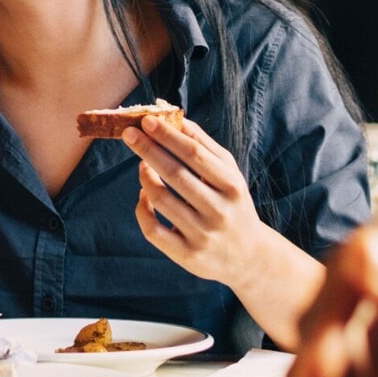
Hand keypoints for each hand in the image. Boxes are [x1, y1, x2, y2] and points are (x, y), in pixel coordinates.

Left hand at [125, 116, 273, 287]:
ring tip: (142, 165)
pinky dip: (142, 209)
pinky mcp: (186, 255)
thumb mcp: (229, 175)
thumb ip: (205, 147)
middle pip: (176, 174)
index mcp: (232, 186)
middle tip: (129, 133)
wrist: (248, 257)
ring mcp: (202, 235)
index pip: (195, 155)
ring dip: (145, 177)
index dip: (169, 136)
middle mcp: (218, 211)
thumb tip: (178, 119)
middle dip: (149, 150)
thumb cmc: (233, 205)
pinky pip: (153, 230)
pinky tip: (143, 195)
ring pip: (162, 200)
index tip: (147, 120)